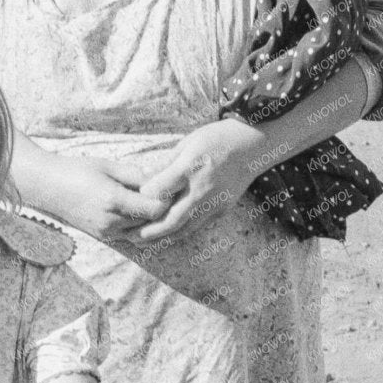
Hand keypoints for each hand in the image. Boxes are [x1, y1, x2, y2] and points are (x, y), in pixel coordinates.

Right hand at [40, 154, 166, 240]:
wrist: (48, 187)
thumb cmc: (77, 170)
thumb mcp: (109, 166)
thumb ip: (137, 175)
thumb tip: (162, 181)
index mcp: (113, 200)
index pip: (155, 209)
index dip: (166, 198)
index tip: (170, 185)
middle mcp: (110, 221)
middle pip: (152, 222)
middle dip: (162, 210)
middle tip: (170, 194)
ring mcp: (106, 232)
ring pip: (143, 232)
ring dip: (152, 220)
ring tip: (156, 202)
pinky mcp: (103, 237)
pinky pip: (131, 237)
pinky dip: (140, 227)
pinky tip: (142, 212)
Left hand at [134, 120, 269, 240]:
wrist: (252, 145)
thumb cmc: (216, 139)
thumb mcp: (187, 143)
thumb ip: (166, 164)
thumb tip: (144, 181)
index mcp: (193, 166)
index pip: (162, 188)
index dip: (146, 195)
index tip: (134, 198)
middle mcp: (204, 188)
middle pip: (173, 219)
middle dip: (149, 231)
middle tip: (129, 237)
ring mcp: (215, 202)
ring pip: (185, 228)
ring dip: (162, 238)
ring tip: (142, 243)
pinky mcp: (222, 210)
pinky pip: (197, 226)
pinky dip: (179, 233)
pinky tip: (164, 237)